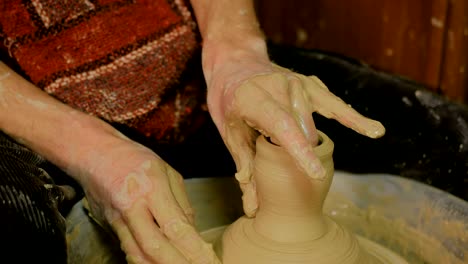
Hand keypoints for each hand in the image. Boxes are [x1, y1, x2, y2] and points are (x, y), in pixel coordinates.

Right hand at [79, 137, 219, 263]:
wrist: (94, 153)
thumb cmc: (133, 158)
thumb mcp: (166, 171)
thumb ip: (182, 203)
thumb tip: (193, 232)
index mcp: (152, 186)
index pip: (175, 225)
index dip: (193, 247)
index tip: (209, 258)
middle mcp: (132, 205)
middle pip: (155, 246)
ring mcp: (118, 218)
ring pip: (138, 254)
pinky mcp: (110, 227)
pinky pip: (128, 250)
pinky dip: (144, 262)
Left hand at [205, 44, 384, 216]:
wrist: (235, 65)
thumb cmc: (231, 105)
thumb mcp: (231, 135)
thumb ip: (246, 170)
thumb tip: (253, 208)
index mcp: (252, 97)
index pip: (280, 125)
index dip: (299, 150)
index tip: (316, 174)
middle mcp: (277, 85)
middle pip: (300, 123)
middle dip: (304, 148)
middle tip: (304, 170)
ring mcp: (296, 81)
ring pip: (319, 113)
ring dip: (318, 138)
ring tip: (347, 139)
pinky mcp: (310, 83)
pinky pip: (334, 103)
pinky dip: (352, 117)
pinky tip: (374, 130)